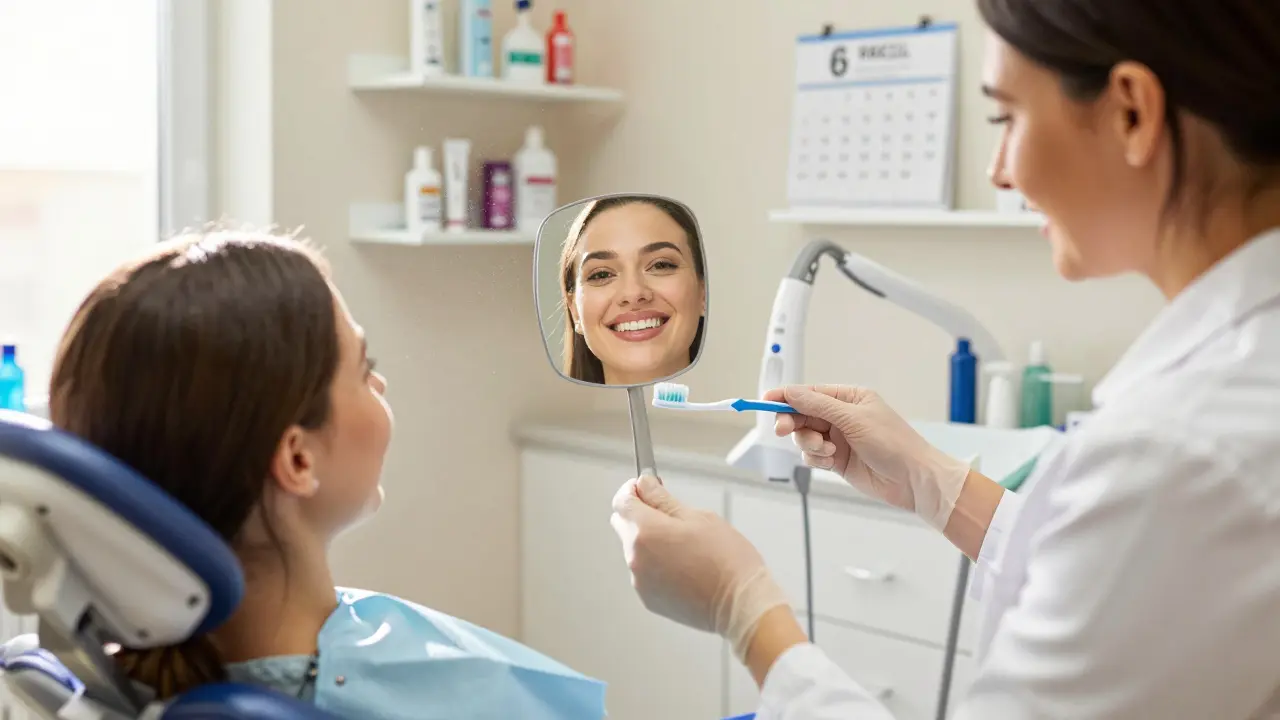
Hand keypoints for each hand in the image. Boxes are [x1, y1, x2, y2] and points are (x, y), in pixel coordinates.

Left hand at [609, 475, 790, 661]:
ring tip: (685, 546)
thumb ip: (663, 499)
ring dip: (650, 541)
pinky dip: (657, 565)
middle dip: (640, 513)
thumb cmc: (726, 560)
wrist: (739, 604)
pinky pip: (645, 572)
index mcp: (645, 532)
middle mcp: (635, 557)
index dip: (633, 490)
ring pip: (635, 549)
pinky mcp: (648, 598)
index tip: (647, 488)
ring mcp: (640, 581)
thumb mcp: (698, 517)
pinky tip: (684, 566)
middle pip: (623, 524)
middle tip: (669, 514)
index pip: (621, 501)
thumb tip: (645, 485)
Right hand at [764, 384, 971, 530]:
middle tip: (782, 430)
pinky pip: (812, 455)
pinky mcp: (837, 459)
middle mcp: (842, 416)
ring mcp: (839, 438)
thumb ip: (818, 406)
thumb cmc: (894, 444)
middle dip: (793, 422)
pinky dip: (816, 459)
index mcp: (849, 398)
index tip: (766, 401)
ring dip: (809, 444)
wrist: (913, 480)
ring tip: (826, 451)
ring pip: (804, 437)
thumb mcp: (854, 419)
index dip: (786, 396)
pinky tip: (831, 462)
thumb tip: (792, 392)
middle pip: (802, 415)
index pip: (810, 393)